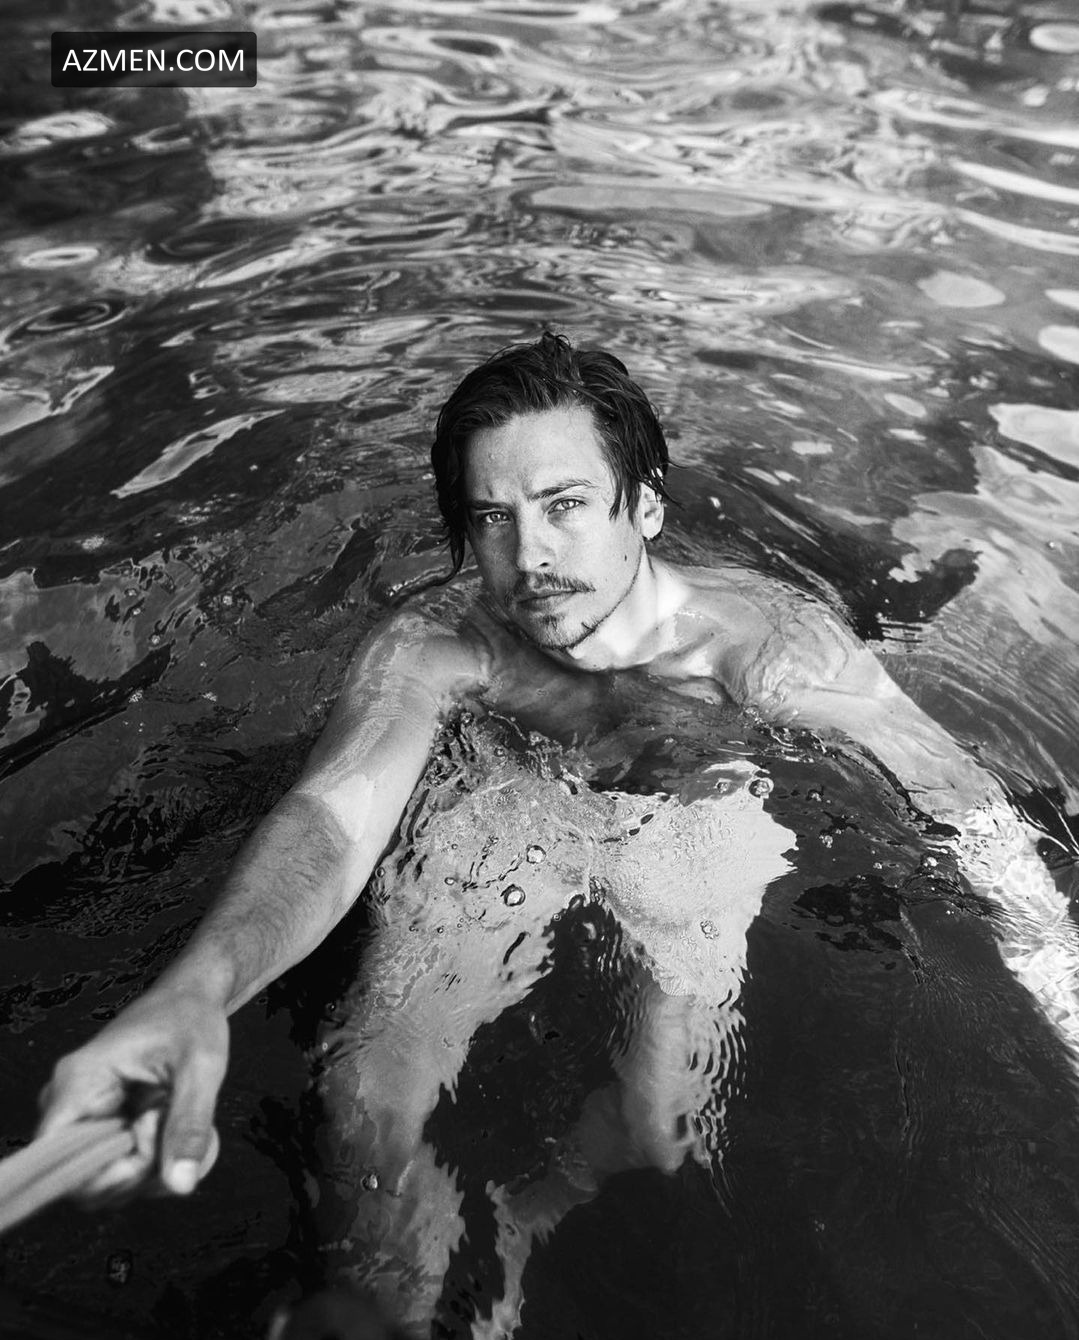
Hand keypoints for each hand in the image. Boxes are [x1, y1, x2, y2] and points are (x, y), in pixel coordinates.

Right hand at [36, 989, 228, 1201]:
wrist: (190, 998)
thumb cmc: (191, 1020)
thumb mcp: (201, 1068)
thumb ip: (190, 1126)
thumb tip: (181, 1184)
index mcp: (78, 1080)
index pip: (57, 1160)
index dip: (102, 1175)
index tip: (147, 1150)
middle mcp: (67, 1100)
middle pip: (83, 1178)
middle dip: (134, 1169)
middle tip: (165, 1122)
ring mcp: (80, 1114)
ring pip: (99, 1178)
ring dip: (143, 1166)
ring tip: (165, 1115)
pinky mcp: (97, 1123)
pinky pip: (111, 1167)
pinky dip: (145, 1161)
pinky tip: (164, 1127)